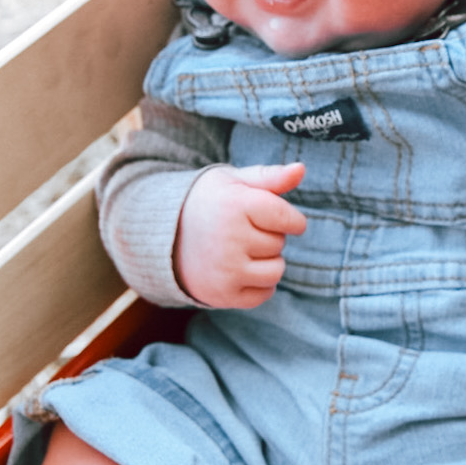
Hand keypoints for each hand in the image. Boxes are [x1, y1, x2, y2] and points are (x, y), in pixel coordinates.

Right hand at [173, 163, 306, 307]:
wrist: (164, 237)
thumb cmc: (209, 203)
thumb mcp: (234, 181)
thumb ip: (270, 177)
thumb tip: (301, 169)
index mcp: (235, 206)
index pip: (287, 218)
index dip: (290, 218)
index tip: (275, 215)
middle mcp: (229, 239)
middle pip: (279, 243)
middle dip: (268, 235)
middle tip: (240, 230)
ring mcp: (225, 270)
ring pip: (276, 271)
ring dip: (267, 261)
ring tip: (241, 249)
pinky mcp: (223, 295)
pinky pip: (264, 294)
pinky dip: (258, 284)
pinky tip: (238, 268)